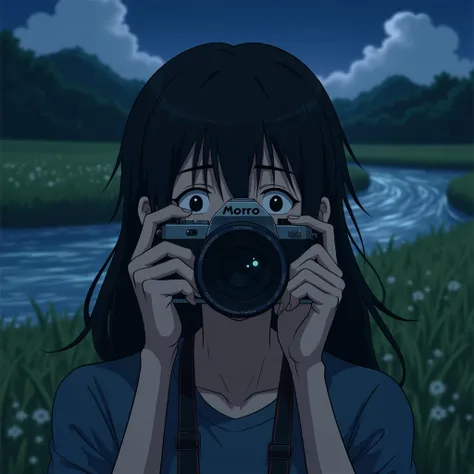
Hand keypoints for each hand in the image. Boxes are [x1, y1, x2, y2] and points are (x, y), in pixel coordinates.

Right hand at [128, 204, 198, 360]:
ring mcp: (140, 277)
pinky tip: (188, 300)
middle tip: (195, 269)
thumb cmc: (167, 302)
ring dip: (192, 278)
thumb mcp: (168, 275)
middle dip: (187, 257)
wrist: (161, 335)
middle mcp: (135, 264)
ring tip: (193, 289)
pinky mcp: (149, 290)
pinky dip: (190, 291)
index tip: (185, 210)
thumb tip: (179, 230)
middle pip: (166, 244)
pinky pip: (180, 281)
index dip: (166, 211)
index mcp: (139, 256)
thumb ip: (170, 255)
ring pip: (177, 263)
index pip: (148, 223)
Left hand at [276, 215, 344, 369]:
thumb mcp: (287, 290)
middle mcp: (337, 278)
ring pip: (306, 268)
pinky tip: (292, 308)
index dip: (314, 220)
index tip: (295, 215)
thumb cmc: (292, 321)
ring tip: (287, 303)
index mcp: (327, 272)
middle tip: (286, 289)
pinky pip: (305, 283)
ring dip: (289, 285)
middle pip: (315, 250)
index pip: (327, 237)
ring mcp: (337, 289)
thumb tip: (286, 252)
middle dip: (294, 267)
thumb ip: (291, 271)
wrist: (297, 351)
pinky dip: (291, 294)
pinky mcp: (332, 300)